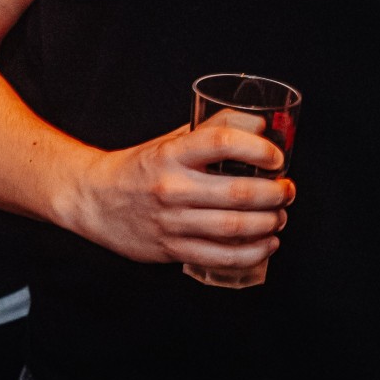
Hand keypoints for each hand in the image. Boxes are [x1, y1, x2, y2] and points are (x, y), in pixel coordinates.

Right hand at [60, 113, 291, 269]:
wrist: (93, 199)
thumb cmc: (139, 168)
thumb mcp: (170, 139)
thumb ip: (212, 129)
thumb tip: (261, 123)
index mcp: (172, 153)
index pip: (221, 142)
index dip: (258, 148)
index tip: (276, 157)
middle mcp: (172, 186)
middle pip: (237, 192)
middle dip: (275, 194)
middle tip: (287, 190)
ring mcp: (171, 221)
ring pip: (234, 227)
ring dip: (269, 223)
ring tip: (280, 217)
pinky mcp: (171, 249)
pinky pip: (221, 256)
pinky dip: (252, 253)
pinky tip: (266, 243)